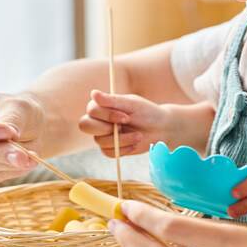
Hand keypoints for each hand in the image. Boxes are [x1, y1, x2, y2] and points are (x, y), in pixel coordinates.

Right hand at [0, 93, 44, 183]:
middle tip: (25, 155)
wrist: (25, 126)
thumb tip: (10, 137)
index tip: (8, 131)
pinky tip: (27, 162)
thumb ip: (11, 120)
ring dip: (8, 163)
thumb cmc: (16, 109)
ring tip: (32, 158)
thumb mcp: (16, 106)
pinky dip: (11, 170)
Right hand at [79, 91, 214, 156]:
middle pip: (85, 126)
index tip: (126, 116)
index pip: (91, 110)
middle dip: (106, 128)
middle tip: (125, 126)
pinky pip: (109, 153)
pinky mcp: (111, 149)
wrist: (161, 129)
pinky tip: (135, 143)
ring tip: (138, 136)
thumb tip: (93, 93)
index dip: (107, 115)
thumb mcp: (132, 104)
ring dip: (121, 140)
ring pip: (100, 141)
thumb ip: (112, 100)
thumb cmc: (147, 112)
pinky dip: (124, 149)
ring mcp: (103, 136)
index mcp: (102, 106)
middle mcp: (99, 121)